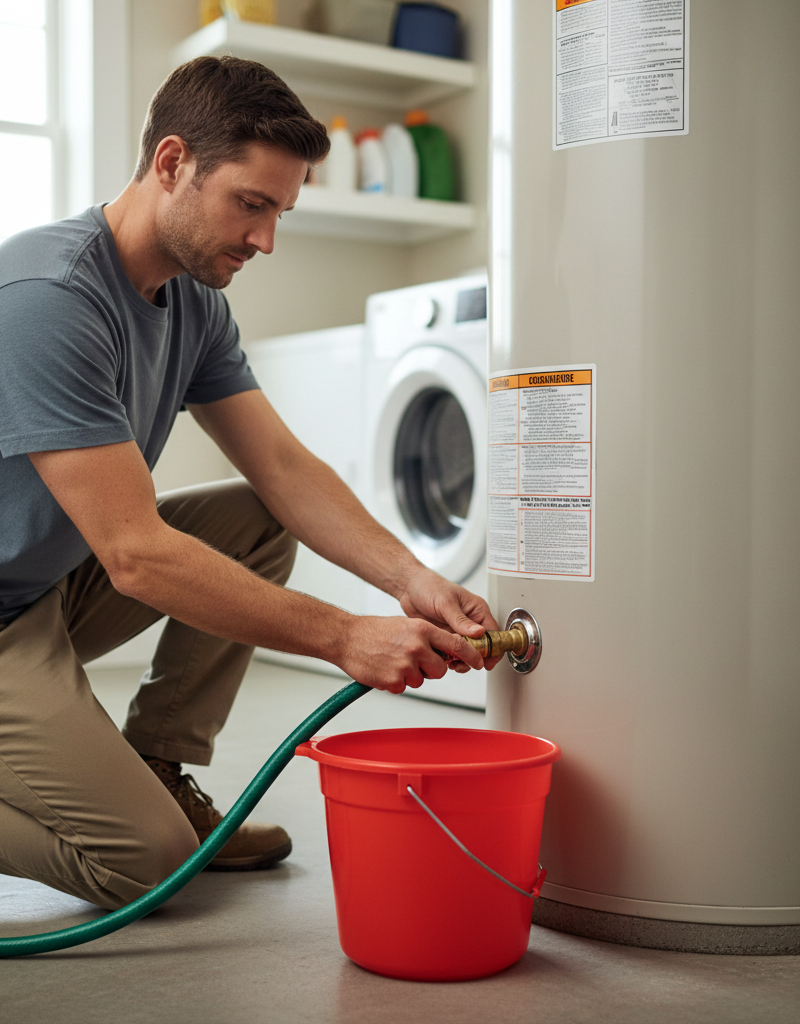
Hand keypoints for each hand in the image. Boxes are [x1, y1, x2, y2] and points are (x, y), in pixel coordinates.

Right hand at [336, 615, 484, 693]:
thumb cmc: (373, 631)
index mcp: (422, 630)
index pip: (456, 644)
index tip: (478, 662)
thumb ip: (428, 637)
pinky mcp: (394, 680)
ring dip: (411, 675)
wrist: (347, 638)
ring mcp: (405, 664)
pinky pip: (404, 687)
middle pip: (440, 669)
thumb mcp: (407, 625)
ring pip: (422, 680)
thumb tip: (446, 650)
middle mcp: (417, 646)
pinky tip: (385, 669)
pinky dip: (396, 682)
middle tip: (415, 661)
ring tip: (394, 661)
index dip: (470, 655)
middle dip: (431, 669)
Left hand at [396, 568, 503, 671]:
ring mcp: (457, 630)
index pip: (493, 632)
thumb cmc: (429, 587)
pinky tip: (443, 659)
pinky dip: (450, 658)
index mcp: (476, 609)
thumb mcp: (446, 603)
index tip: (487, 662)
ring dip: (462, 660)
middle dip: (475, 657)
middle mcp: (470, 621)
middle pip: (481, 646)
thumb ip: (461, 620)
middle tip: (464, 663)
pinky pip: (453, 651)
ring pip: (467, 651)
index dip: (492, 649)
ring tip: (452, 663)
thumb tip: (480, 632)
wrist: (408, 589)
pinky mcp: (446, 636)